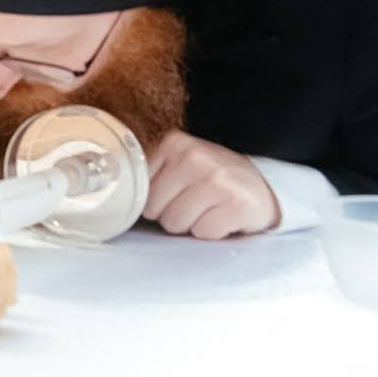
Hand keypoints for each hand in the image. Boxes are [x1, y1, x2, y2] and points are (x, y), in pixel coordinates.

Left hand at [142, 130, 281, 238]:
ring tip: (208, 208)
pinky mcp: (236, 205)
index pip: (138, 188)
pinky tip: (223, 216)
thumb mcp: (179, 163)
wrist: (260, 186)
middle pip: (154, 209)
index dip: (154, 198)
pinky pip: (203, 233)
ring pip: (176, 224)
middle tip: (194, 201)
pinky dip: (212, 231)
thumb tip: (117, 197)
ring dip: (191, 224)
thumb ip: (150, 173)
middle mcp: (194, 157)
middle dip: (171, 213)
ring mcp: (217, 180)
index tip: (173, 192)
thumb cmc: (211, 179)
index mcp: (173, 143)